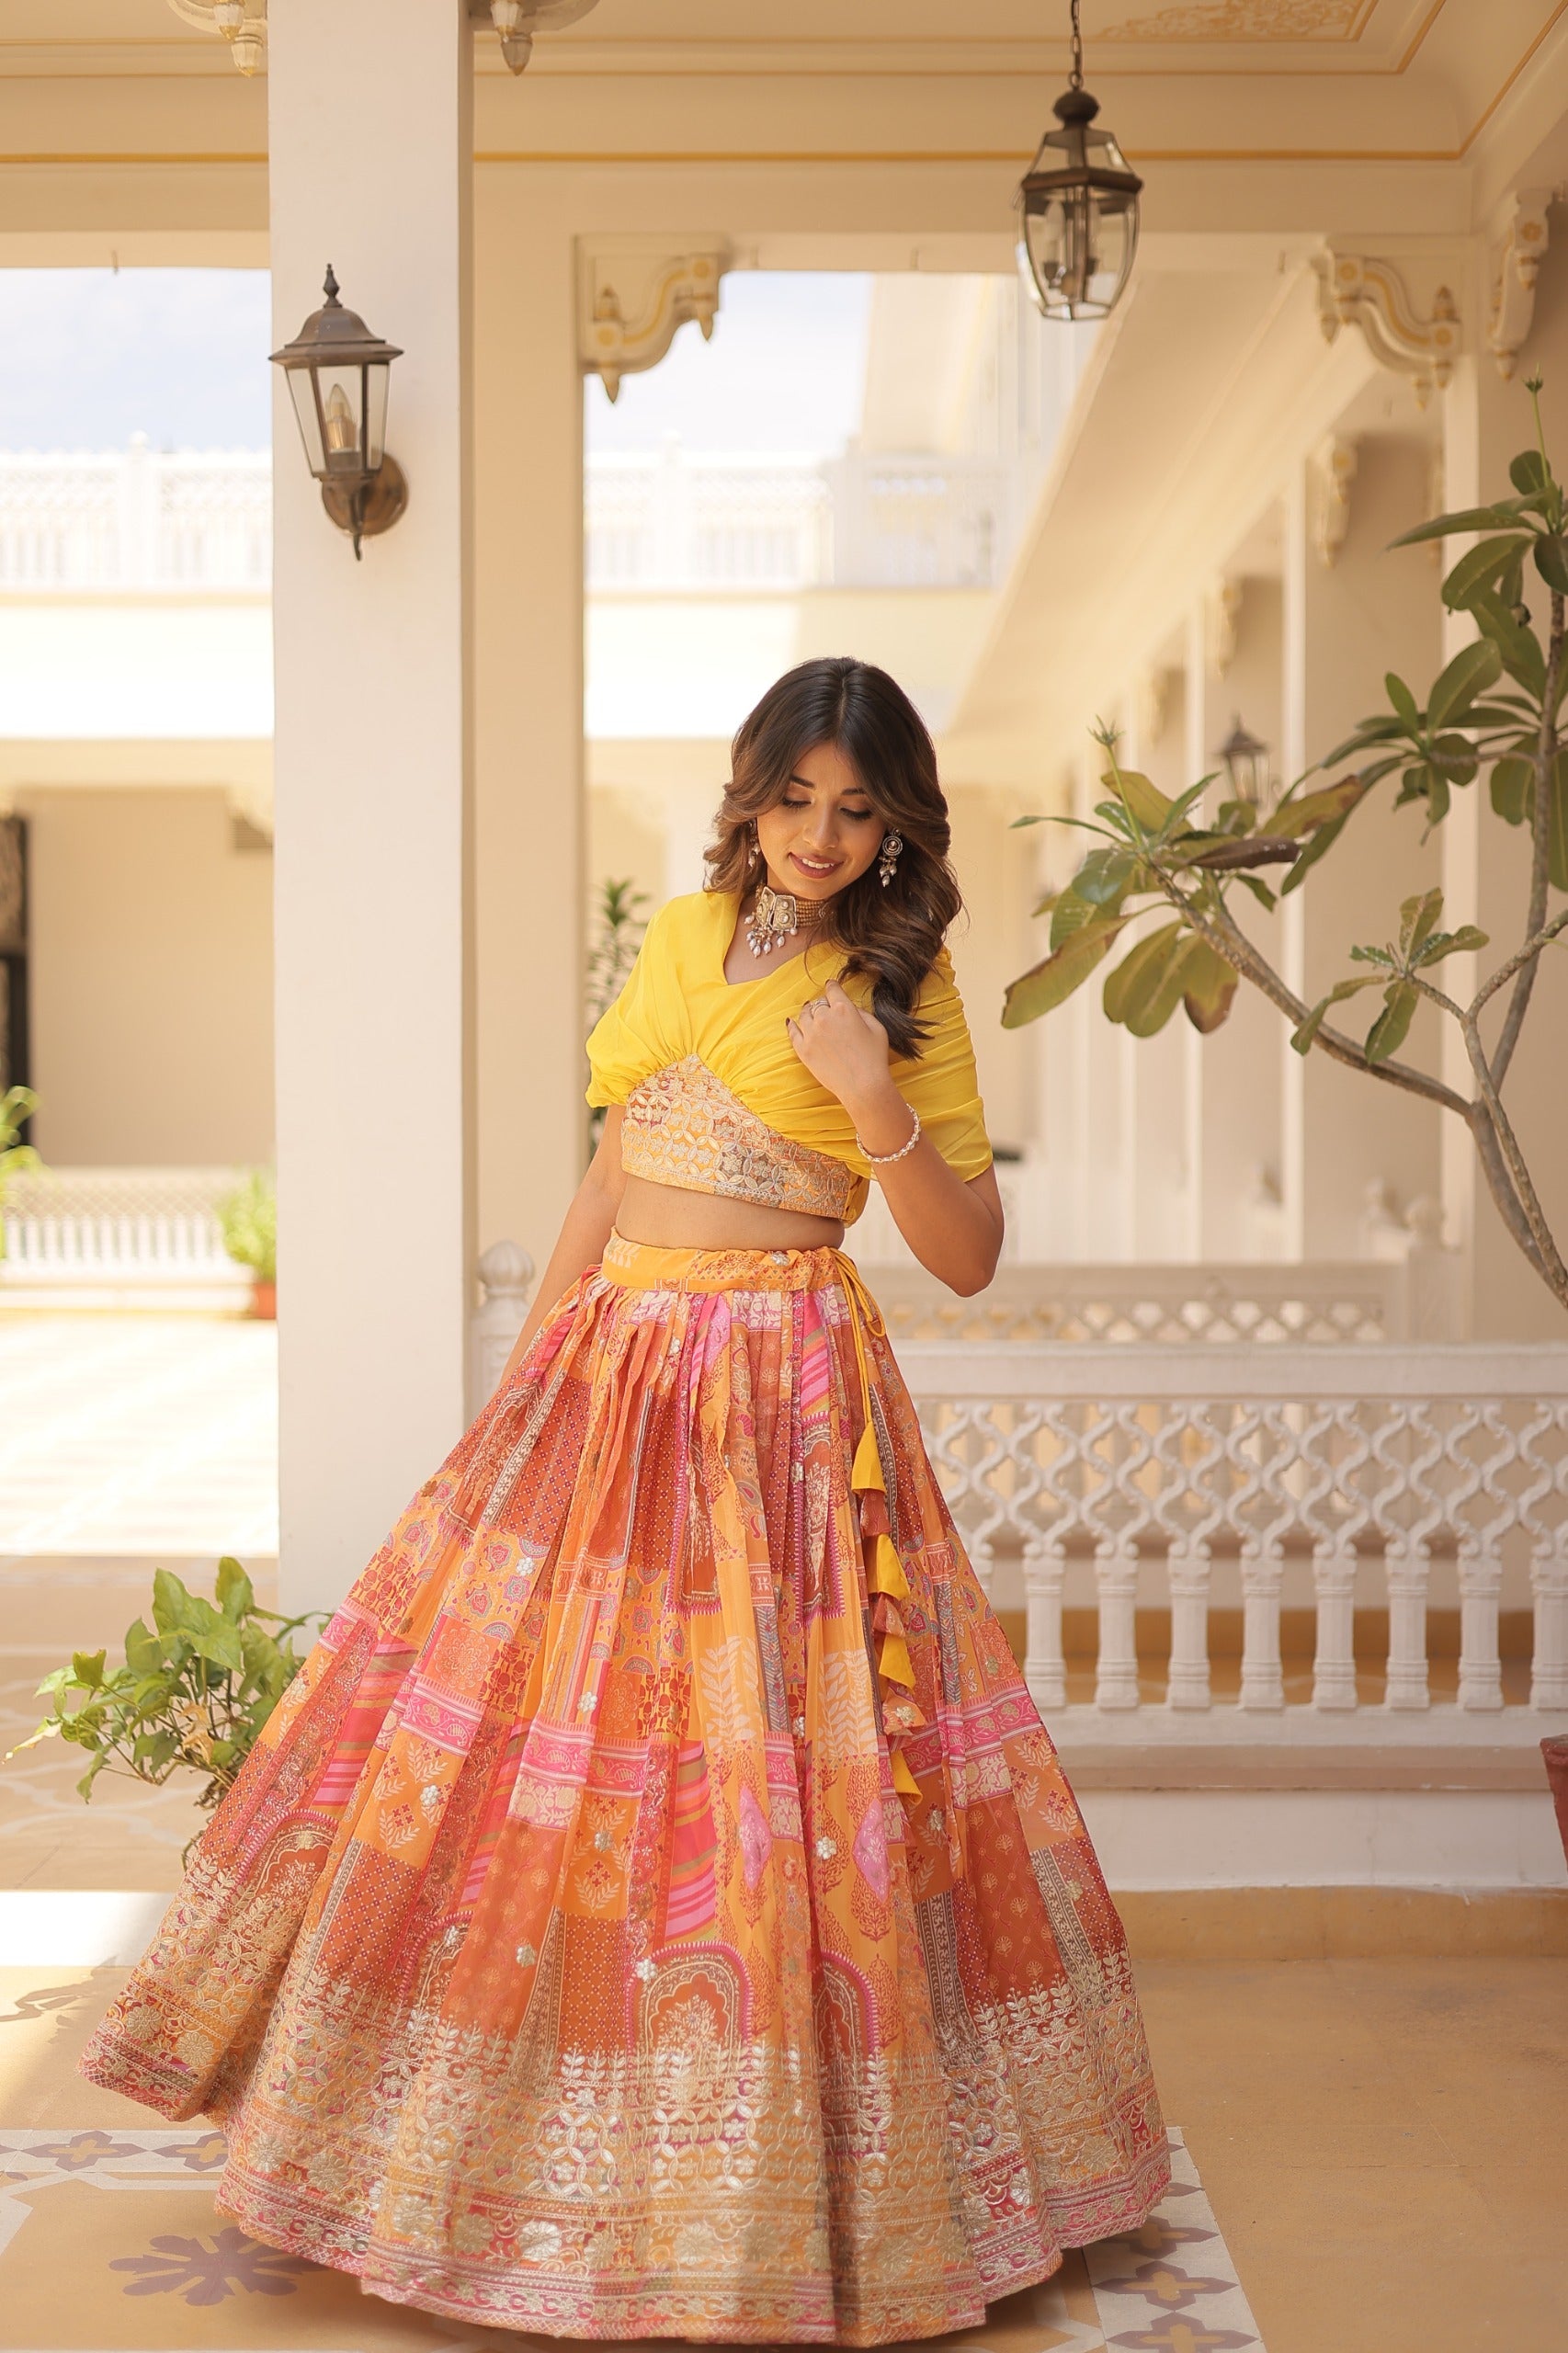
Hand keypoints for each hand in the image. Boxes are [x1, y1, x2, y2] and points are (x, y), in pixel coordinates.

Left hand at [785, 977, 891, 1112]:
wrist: (863, 1085)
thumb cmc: (874, 1058)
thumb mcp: (877, 1028)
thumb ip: (862, 1013)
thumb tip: (850, 1009)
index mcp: (843, 1009)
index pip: (833, 989)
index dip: (832, 986)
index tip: (831, 986)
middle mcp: (824, 1018)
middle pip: (819, 1003)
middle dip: (823, 1003)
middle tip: (825, 1006)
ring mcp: (811, 1034)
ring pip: (804, 1015)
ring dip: (808, 1011)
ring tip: (809, 1011)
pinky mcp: (803, 1050)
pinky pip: (792, 1033)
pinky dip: (792, 1026)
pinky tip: (791, 1022)